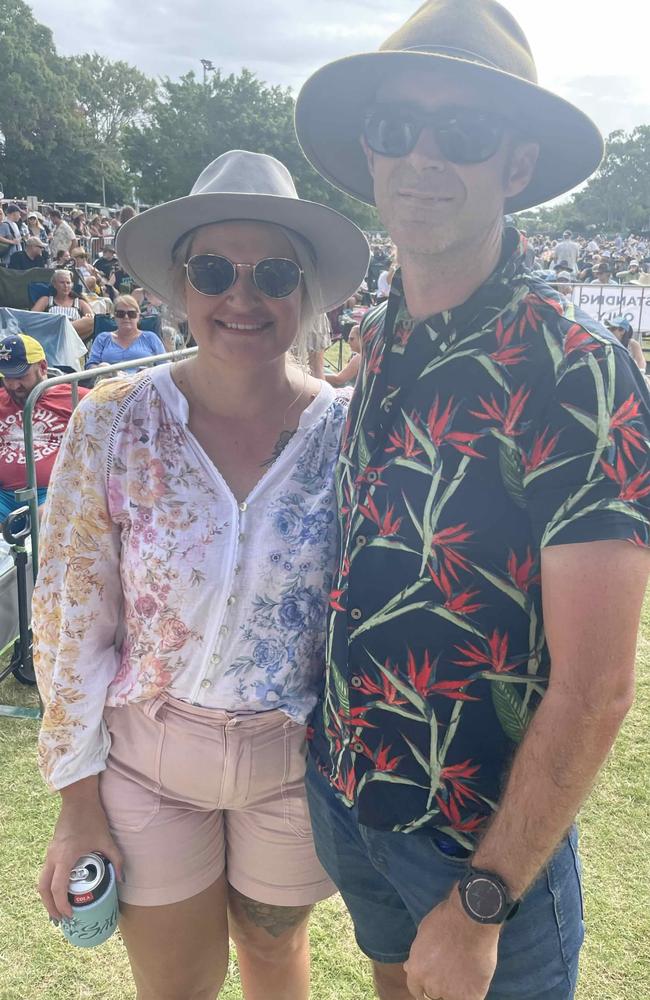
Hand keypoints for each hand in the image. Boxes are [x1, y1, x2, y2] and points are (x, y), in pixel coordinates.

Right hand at [38, 800, 122, 920]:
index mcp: (65, 857)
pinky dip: (48, 885)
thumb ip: (116, 859)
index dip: (62, 905)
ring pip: (41, 881)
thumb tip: (122, 878)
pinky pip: (45, 872)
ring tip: (58, 909)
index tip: (70, 914)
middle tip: (61, 919)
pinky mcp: (51, 849)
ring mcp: (49, 852)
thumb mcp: (106, 839)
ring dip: (47, 897)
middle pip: (43, 889)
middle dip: (50, 907)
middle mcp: (53, 857)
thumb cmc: (92, 818)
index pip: (58, 888)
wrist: (78, 798)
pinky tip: (60, 889)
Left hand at [404, 890, 499, 999]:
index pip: (415, 990)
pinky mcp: (471, 995)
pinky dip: (471, 992)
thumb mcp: (422, 934)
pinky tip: (474, 980)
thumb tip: (408, 967)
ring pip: (450, 997)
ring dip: (455, 989)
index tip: (431, 980)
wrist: (471, 919)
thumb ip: (416, 955)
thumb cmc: (446, 920)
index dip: (423, 985)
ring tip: (463, 973)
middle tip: (450, 971)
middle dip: (439, 984)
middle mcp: (430, 985)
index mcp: (416, 971)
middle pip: (433, 994)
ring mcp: (451, 992)